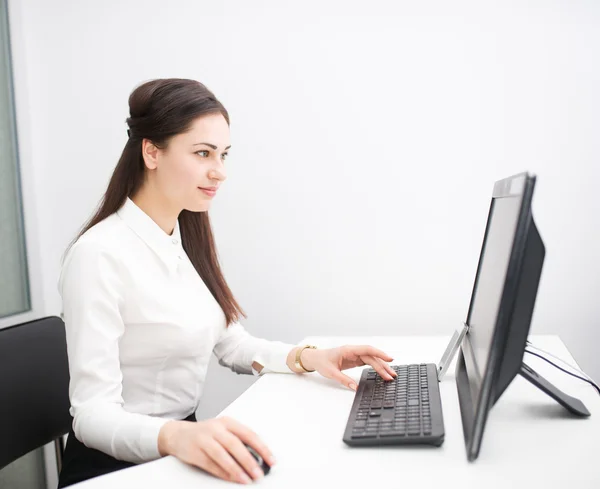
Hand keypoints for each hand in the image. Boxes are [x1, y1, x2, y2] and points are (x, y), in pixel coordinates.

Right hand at [158, 415, 274, 483]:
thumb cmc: (205, 433)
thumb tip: (257, 459)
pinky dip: (223, 473)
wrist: (178, 434)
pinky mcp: (195, 452)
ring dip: (236, 469)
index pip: (249, 434)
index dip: (262, 448)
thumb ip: (239, 441)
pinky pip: (211, 464)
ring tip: (246, 479)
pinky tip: (231, 478)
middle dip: (249, 460)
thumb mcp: (223, 431)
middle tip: (258, 473)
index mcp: (227, 422)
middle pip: (235, 444)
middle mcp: (216, 429)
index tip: (271, 460)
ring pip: (223, 455)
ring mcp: (204, 439)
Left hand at [301, 345, 396, 390]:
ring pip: (372, 359)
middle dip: (383, 365)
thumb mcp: (331, 373)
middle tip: (392, 375)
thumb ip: (344, 380)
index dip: (380, 353)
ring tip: (391, 375)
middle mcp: (354, 351)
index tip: (390, 359)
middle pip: (372, 357)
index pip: (368, 350)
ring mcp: (355, 355)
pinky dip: (376, 367)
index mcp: (348, 350)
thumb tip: (356, 388)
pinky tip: (382, 372)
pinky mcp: (355, 360)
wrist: (315, 358)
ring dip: (381, 367)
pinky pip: (368, 362)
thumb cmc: (322, 362)